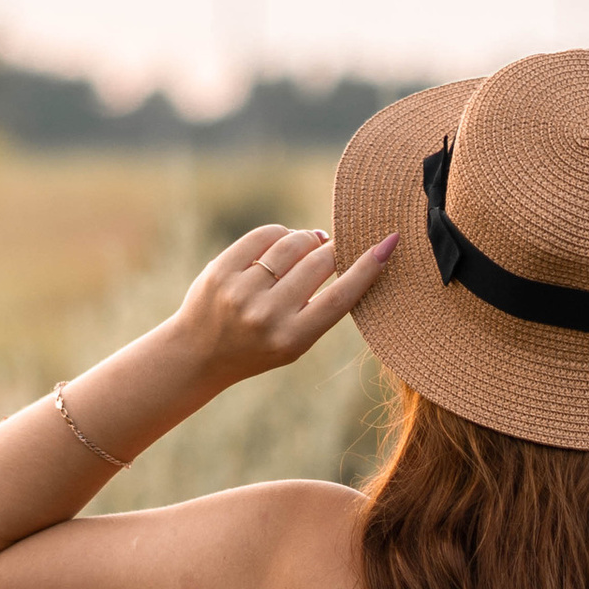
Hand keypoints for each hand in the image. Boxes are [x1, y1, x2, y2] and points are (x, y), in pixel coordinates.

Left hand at [171, 224, 394, 393]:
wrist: (199, 354)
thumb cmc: (258, 346)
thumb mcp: (295, 342)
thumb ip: (319, 305)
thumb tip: (334, 246)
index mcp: (293, 339)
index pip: (340, 297)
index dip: (368, 267)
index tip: (389, 243)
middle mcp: (267, 315)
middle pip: (319, 262)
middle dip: (331, 250)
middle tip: (332, 250)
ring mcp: (241, 291)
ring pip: (292, 243)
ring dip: (306, 240)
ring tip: (308, 246)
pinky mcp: (221, 270)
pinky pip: (264, 235)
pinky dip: (280, 234)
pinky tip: (281, 244)